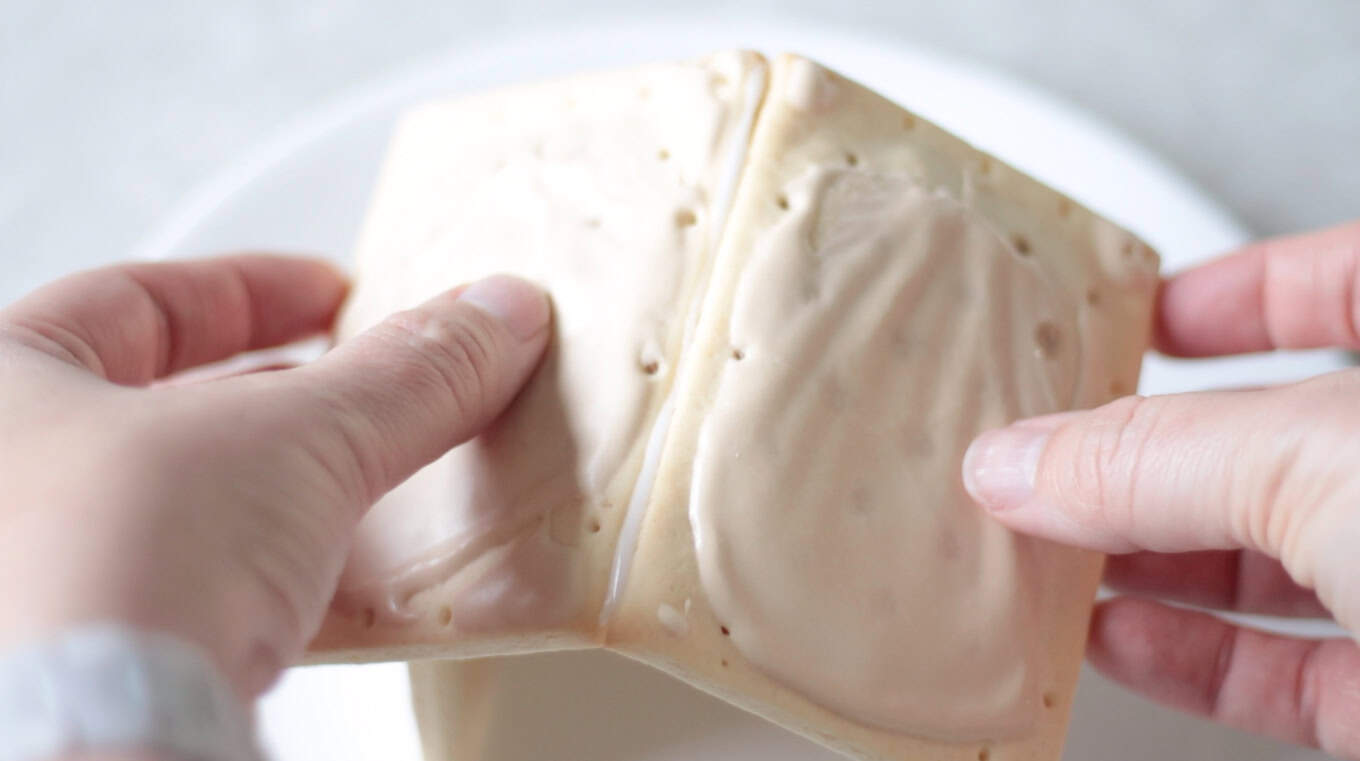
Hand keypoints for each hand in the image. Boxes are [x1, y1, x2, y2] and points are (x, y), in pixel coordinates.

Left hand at [0, 255, 549, 699]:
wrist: (100, 740)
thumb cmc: (118, 562)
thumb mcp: (301, 433)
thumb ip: (408, 371)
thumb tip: (495, 316)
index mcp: (3, 384)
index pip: (135, 299)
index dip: (254, 290)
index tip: (336, 297)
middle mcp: (5, 479)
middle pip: (162, 404)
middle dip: (281, 396)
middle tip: (369, 392)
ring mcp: (35, 573)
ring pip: (177, 503)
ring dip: (275, 488)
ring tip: (364, 483)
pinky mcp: (93, 656)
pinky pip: (186, 587)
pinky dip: (261, 571)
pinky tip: (326, 581)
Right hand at [964, 221, 1359, 757]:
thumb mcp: (1323, 461)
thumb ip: (1159, 460)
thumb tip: (1018, 462)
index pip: (1340, 280)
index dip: (1236, 288)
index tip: (1140, 312)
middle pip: (1274, 437)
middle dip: (1151, 449)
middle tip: (1043, 449)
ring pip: (1273, 561)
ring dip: (1149, 562)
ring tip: (1039, 551)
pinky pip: (1291, 671)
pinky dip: (1194, 658)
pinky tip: (1113, 640)